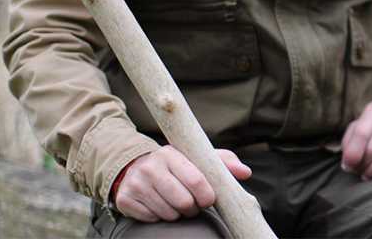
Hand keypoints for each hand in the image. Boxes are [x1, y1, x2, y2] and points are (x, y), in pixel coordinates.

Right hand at [113, 145, 251, 221]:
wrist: (136, 167)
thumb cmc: (177, 164)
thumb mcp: (197, 158)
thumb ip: (222, 163)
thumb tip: (246, 172)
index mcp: (171, 153)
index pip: (195, 179)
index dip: (206, 194)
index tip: (210, 200)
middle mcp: (151, 166)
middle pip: (182, 201)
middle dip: (193, 207)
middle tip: (193, 204)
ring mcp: (136, 183)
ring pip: (168, 213)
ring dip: (177, 214)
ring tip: (178, 203)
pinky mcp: (125, 199)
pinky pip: (151, 219)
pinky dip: (160, 217)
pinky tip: (161, 205)